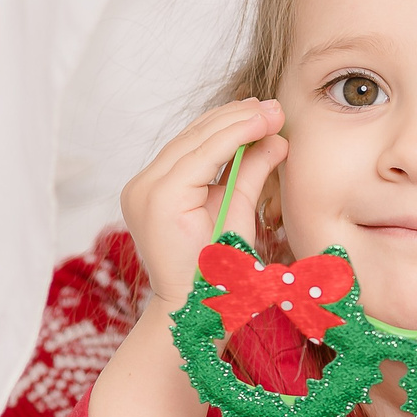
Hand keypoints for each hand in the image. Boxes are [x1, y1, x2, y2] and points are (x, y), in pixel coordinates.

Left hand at [121, 98, 289, 308]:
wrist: (186, 308)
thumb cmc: (216, 279)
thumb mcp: (239, 223)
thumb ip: (253, 175)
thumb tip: (276, 140)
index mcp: (163, 198)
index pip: (208, 148)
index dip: (245, 127)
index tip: (275, 114)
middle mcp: (144, 187)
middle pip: (194, 138)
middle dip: (235, 119)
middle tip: (272, 108)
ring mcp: (140, 187)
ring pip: (186, 141)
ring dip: (223, 125)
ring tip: (259, 112)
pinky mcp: (146, 189)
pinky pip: (180, 155)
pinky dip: (208, 141)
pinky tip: (235, 129)